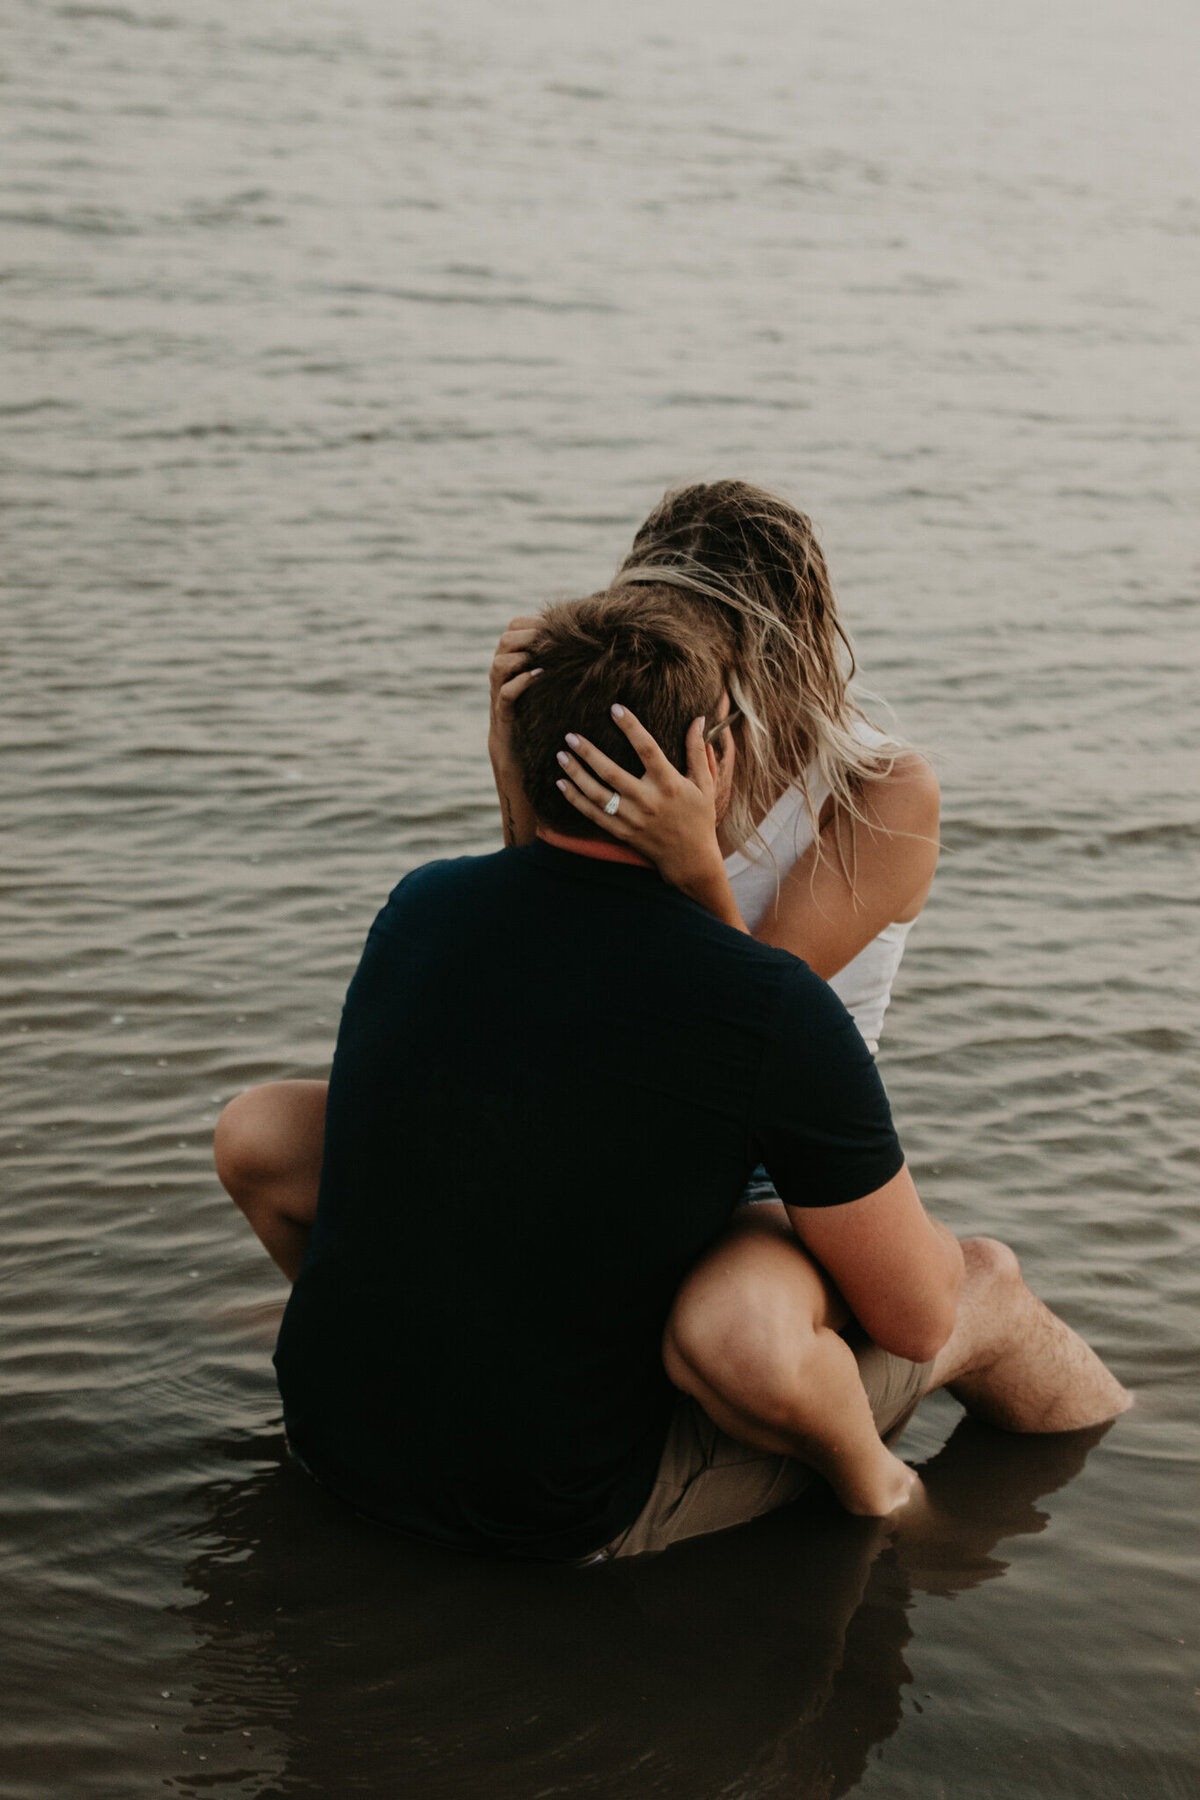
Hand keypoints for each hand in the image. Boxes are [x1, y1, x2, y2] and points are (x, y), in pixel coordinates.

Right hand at [488, 616, 542, 765]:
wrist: (517, 748)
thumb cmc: (536, 707)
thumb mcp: (544, 678)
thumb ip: (552, 657)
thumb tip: (582, 635)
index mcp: (510, 657)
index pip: (514, 627)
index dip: (533, 621)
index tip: (556, 625)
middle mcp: (500, 672)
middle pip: (505, 640)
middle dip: (529, 635)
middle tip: (552, 638)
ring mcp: (499, 691)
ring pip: (500, 664)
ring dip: (522, 657)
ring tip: (544, 657)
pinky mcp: (504, 711)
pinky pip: (507, 692)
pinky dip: (522, 682)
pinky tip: (540, 676)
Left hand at [555, 705, 728, 896]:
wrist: (690, 858)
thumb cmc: (699, 816)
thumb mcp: (705, 784)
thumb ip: (697, 750)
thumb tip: (699, 718)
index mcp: (669, 784)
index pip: (648, 750)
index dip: (632, 728)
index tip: (615, 708)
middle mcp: (648, 801)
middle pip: (612, 773)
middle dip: (589, 753)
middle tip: (570, 735)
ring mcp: (632, 819)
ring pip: (597, 795)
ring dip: (576, 775)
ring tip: (561, 755)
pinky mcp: (622, 832)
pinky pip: (593, 815)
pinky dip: (575, 800)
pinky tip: (561, 783)